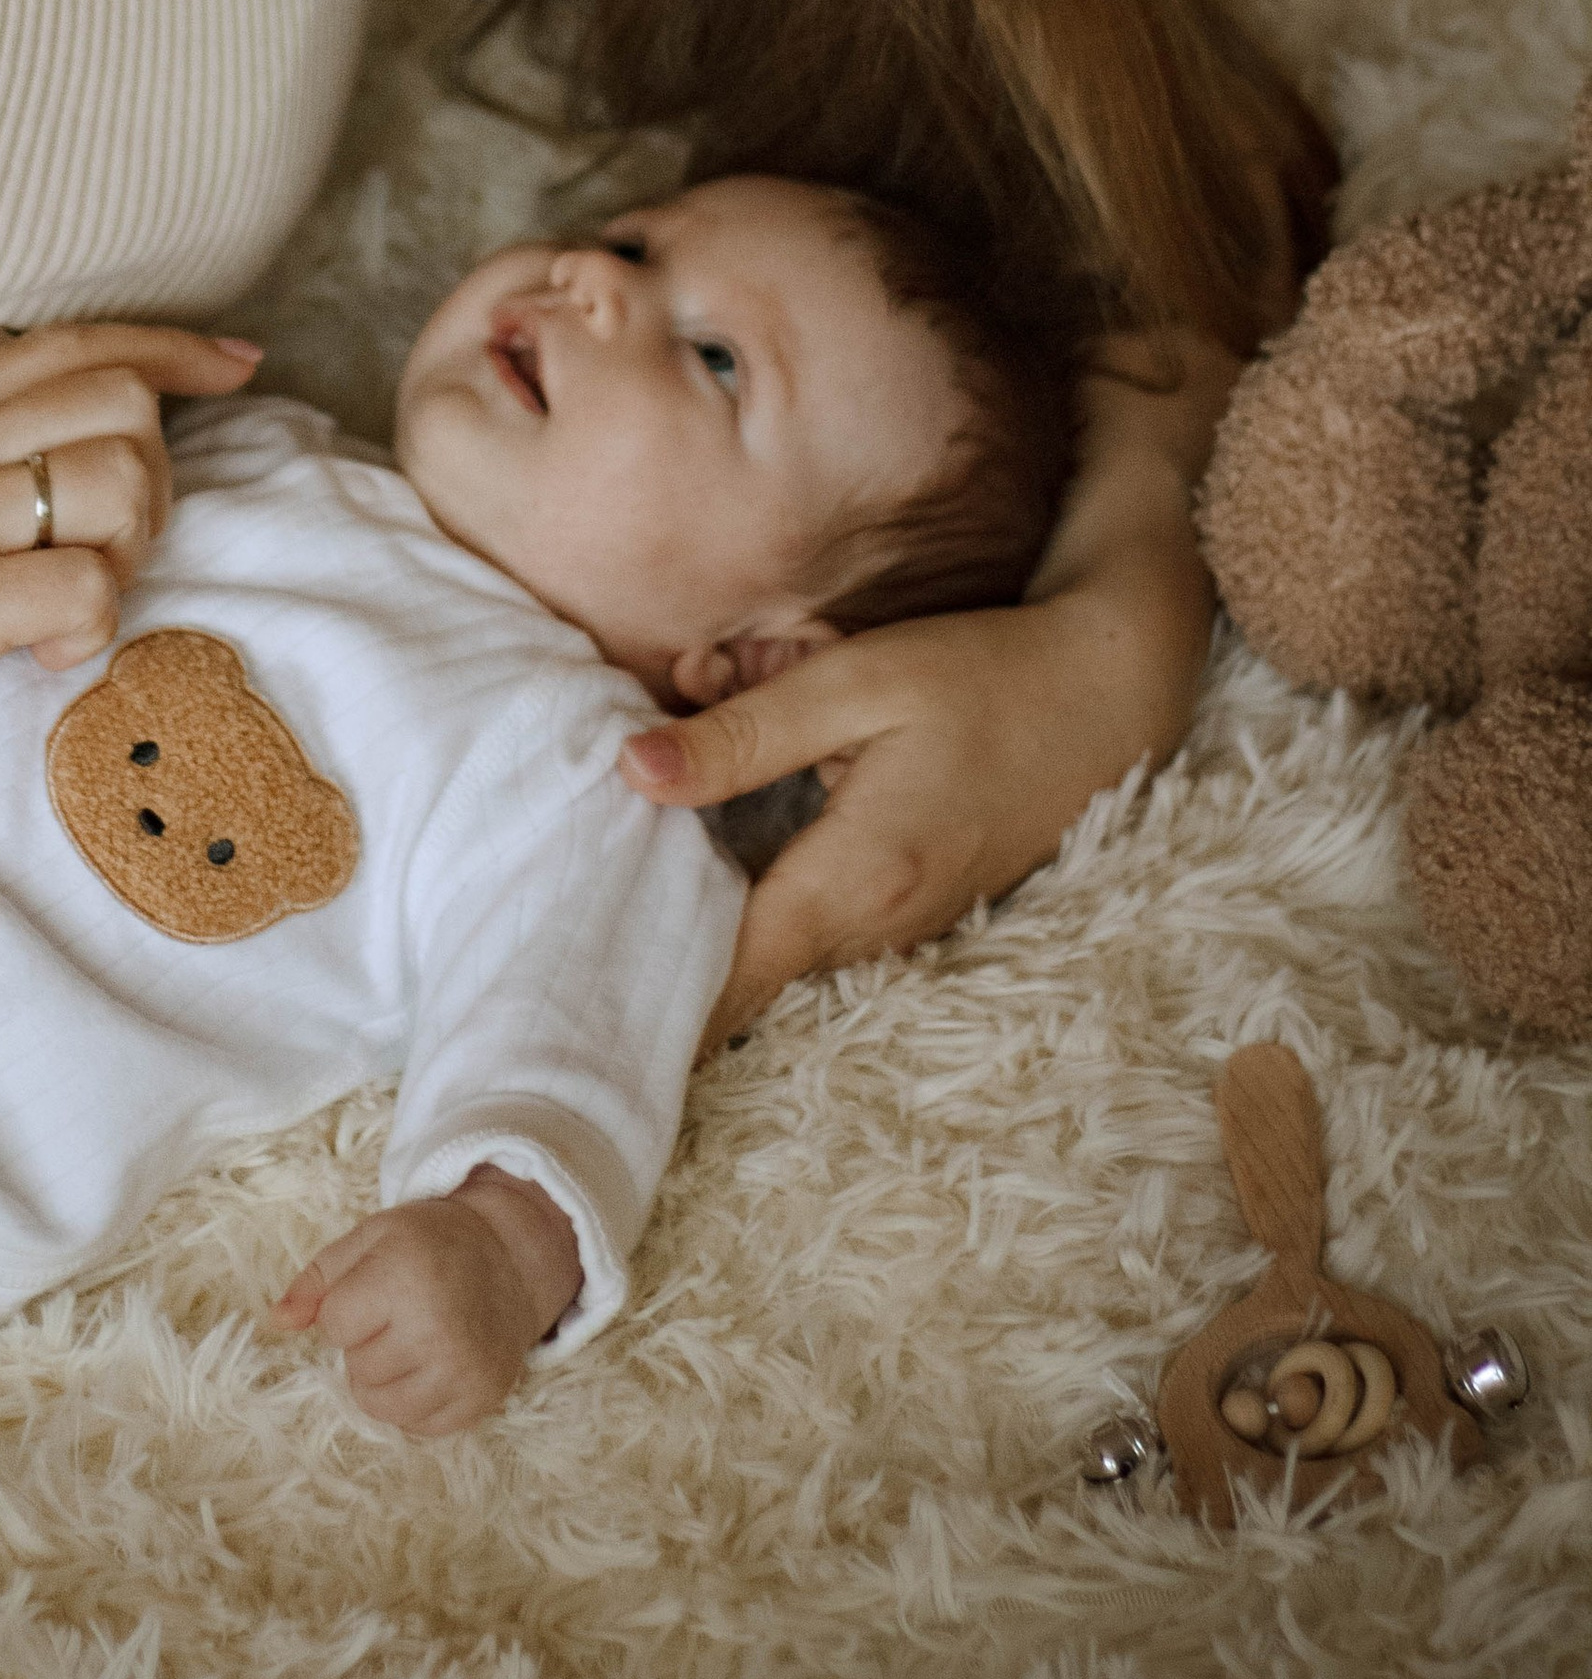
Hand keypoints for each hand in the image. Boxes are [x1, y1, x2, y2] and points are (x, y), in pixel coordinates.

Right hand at [0, 323, 260, 801]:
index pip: (75, 339)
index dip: (173, 348)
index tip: (231, 366)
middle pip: (124, 400)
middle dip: (155, 476)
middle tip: (106, 551)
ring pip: (118, 479)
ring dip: (129, 551)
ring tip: (71, 607)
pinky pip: (81, 587)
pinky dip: (92, 629)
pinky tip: (41, 656)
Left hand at [272, 1167, 582, 1434]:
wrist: (509, 1256)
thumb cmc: (429, 1243)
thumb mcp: (370, 1237)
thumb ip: (316, 1280)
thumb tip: (277, 1322)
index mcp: (403, 1278)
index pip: (334, 1326)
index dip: (346, 1309)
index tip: (376, 1290)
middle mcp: (435, 1330)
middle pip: (358, 1370)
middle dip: (367, 1344)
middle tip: (399, 1315)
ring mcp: (462, 1371)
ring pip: (382, 1407)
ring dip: (384, 1380)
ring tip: (409, 1344)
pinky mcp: (482, 1400)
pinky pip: (420, 1427)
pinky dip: (416, 1402)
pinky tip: (432, 1366)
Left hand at [625, 581, 1209, 1045]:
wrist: (1104, 697)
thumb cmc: (982, 678)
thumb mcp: (855, 683)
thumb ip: (743, 733)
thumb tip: (630, 771)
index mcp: (855, 880)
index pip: (727, 980)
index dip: (649, 998)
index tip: (574, 1000)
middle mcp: (875, 927)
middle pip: (737, 973)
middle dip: (662, 943)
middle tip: (575, 924)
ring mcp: (897, 927)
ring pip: (770, 945)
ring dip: (709, 909)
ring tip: (630, 874)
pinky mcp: (906, 906)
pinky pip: (806, 924)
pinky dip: (752, 898)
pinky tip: (707, 851)